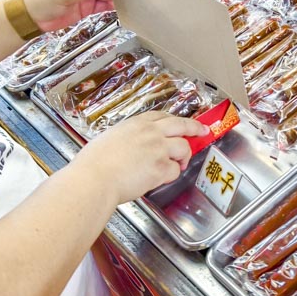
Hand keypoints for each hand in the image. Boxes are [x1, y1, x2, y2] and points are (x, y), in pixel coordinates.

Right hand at [71, 111, 209, 205]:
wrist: (94, 178)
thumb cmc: (94, 164)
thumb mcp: (109, 138)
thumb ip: (127, 138)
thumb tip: (131, 146)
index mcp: (136, 123)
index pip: (162, 117)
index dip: (175, 121)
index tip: (181, 123)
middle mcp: (151, 132)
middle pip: (181, 125)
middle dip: (195, 128)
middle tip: (202, 131)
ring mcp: (158, 149)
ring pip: (183, 148)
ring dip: (183, 157)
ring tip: (179, 164)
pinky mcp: (161, 167)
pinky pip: (174, 171)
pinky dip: (170, 176)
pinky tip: (161, 178)